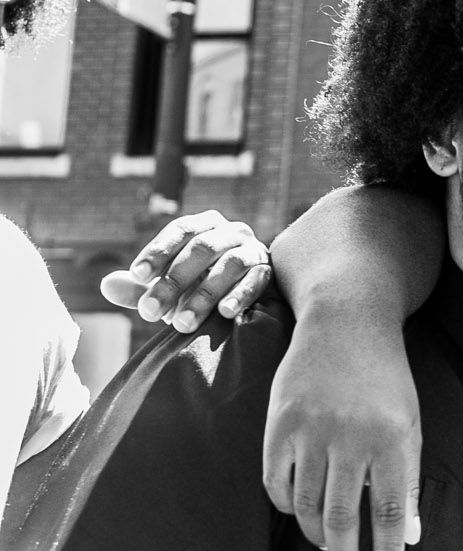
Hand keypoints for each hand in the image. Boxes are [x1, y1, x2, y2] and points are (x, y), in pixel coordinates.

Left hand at [102, 210, 271, 329]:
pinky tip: (225, 314)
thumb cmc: (201, 287)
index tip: (136, 276)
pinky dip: (240, 296)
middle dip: (173, 282)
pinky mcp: (269, 272)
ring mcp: (253, 249)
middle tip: (150, 312)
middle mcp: (231, 230)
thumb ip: (140, 288)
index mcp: (204, 225)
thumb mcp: (169, 288)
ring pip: (228, 265)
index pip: (179, 231)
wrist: (248, 297)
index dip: (157, 251)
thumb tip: (105, 286)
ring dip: (203, 295)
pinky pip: (255, 281)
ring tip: (181, 325)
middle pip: (200, 249)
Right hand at [264, 309, 421, 550]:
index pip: (388, 514)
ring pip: (304, 505)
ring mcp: (309, 431)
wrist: (347, 324)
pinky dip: (285, 504)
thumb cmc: (386, 380)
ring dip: (314, 534)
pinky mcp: (278, 424)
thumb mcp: (410, 425)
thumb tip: (408, 535)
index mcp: (392, 441)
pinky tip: (297, 511)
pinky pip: (275, 481)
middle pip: (340, 516)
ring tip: (327, 547)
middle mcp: (349, 439)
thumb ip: (407, 480)